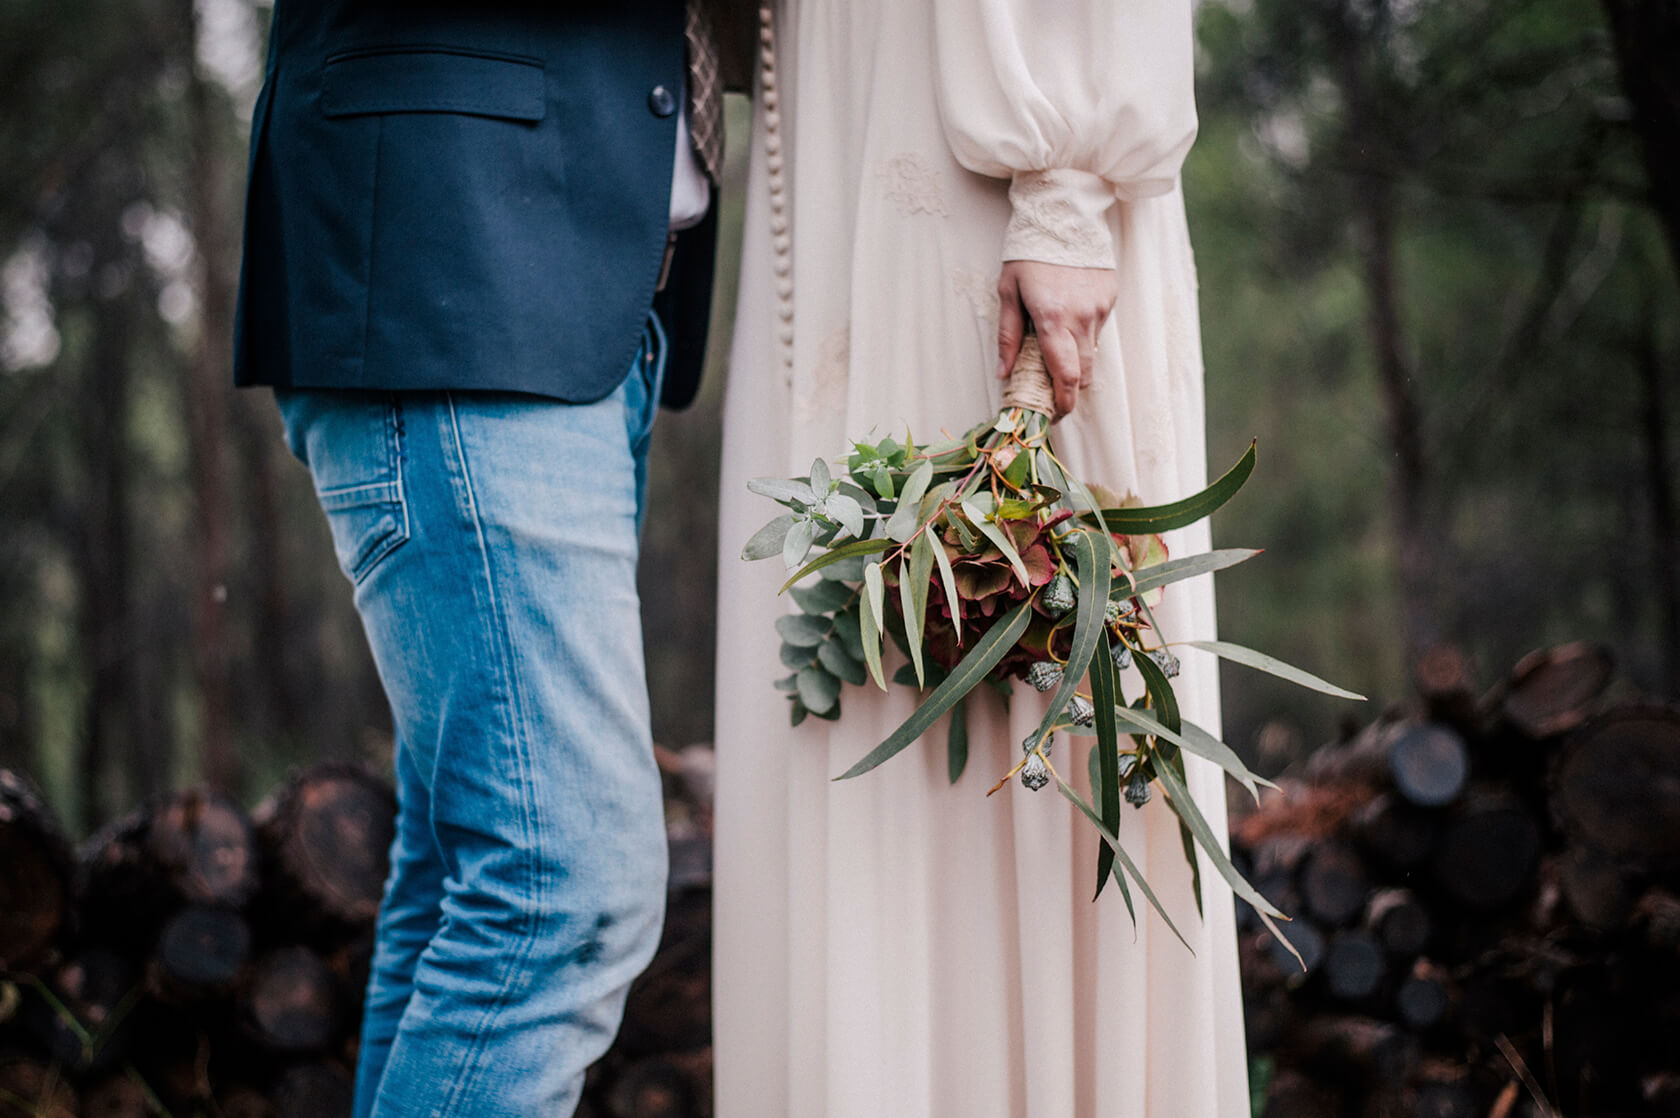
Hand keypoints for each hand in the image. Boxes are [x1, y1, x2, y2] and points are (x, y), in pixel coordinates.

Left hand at [996, 260, 1118, 420]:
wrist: (1063, 214)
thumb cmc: (1028, 252)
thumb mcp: (1007, 291)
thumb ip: (1008, 336)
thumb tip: (1004, 374)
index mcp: (1052, 319)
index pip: (1063, 375)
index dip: (1062, 403)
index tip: (1054, 416)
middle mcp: (1082, 317)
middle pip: (1082, 374)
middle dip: (1069, 390)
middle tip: (1051, 392)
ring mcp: (1100, 307)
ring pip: (1091, 352)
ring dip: (1075, 359)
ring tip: (1055, 346)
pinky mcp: (1110, 296)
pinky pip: (1098, 327)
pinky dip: (1084, 331)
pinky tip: (1069, 313)